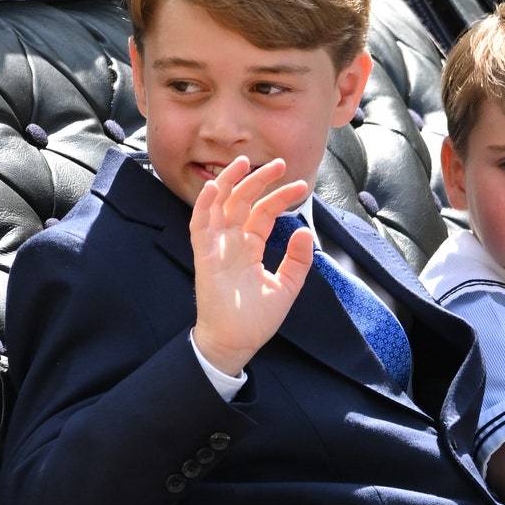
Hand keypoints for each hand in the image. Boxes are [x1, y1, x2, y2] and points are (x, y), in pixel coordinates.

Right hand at [190, 156, 314, 375]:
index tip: (301, 187)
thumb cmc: (256, 319)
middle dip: (258, 180)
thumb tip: (304, 232)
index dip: (280, 197)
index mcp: (249, 247)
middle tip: (279, 163)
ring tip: (244, 162)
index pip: (263, 213)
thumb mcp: (286, 286)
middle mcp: (231, 242)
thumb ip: (297, 260)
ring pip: (219, 205)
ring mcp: (216, 247)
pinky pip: (199, 225)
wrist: (236, 342)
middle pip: (242, 202)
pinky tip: (214, 187)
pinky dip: (204, 205)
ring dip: (229, 182)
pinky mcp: (204, 257)